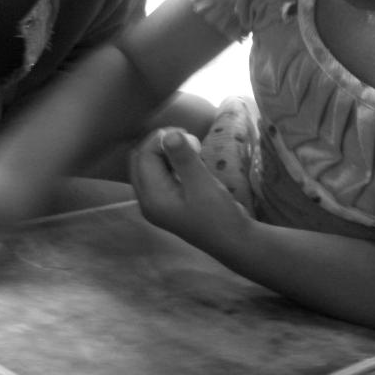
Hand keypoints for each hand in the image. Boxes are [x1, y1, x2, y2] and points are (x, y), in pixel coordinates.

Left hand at [130, 128, 249, 255]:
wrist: (233, 241)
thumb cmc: (218, 215)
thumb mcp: (202, 184)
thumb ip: (184, 159)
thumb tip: (169, 134)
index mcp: (151, 198)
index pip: (144, 157)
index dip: (160, 139)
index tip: (185, 132)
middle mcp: (148, 201)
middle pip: (141, 161)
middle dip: (159, 144)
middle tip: (186, 139)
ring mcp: (157, 203)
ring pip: (150, 167)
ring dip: (165, 153)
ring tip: (190, 149)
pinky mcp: (168, 202)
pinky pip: (160, 175)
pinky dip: (170, 163)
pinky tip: (189, 161)